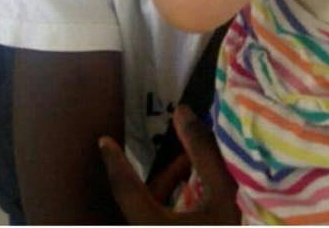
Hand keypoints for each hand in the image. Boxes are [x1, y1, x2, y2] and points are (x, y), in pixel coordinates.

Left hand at [99, 105, 239, 224]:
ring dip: (167, 194)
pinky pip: (157, 224)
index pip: (125, 188)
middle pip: (140, 203)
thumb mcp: (225, 192)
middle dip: (161, 178)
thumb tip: (181, 112)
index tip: (103, 140)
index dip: (115, 161)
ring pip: (149, 215)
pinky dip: (170, 210)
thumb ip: (203, 150)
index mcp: (152, 227)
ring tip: (195, 175)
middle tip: (183, 161)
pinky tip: (195, 199)